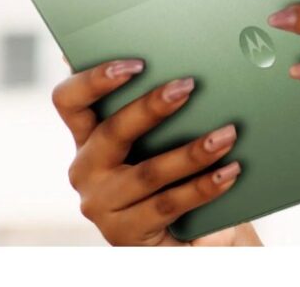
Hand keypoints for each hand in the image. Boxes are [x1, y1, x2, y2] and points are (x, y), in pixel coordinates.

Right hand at [51, 59, 260, 245]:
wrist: (190, 236)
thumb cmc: (176, 176)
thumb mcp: (164, 142)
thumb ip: (161, 111)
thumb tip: (186, 74)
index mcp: (88, 137)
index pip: (70, 101)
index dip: (94, 79)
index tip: (135, 63)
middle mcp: (86, 170)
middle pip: (111, 132)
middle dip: (151, 107)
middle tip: (187, 87)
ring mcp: (101, 205)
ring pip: (147, 172)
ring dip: (191, 152)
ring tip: (226, 135)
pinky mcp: (123, 234)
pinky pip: (168, 204)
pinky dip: (203, 187)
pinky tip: (229, 172)